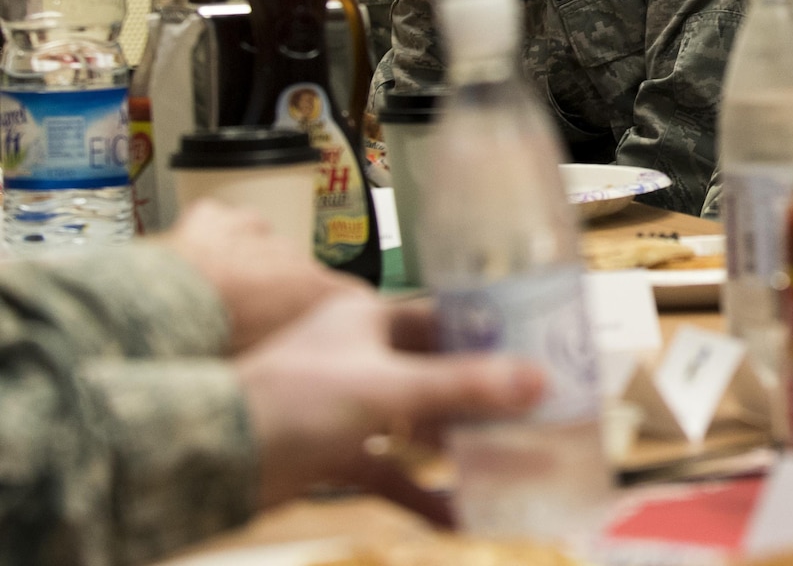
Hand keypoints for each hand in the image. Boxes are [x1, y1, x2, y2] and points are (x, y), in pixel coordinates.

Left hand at [165, 200, 360, 352]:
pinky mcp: (214, 218)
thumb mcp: (267, 369)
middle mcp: (293, 255)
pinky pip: (224, 224)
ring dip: (248, 268)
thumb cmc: (213, 345)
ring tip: (217, 299)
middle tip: (250, 327)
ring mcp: (254, 231)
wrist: (158, 309)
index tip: (327, 333)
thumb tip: (294, 375)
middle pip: (300, 276)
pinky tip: (197, 264)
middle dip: (281, 296)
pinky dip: (215, 240)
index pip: (354, 299)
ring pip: (263, 248)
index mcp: (314, 292)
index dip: (341, 317)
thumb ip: (295, 358)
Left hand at [236, 291, 544, 518]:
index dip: (492, 333)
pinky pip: (392, 472)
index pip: (445, 317)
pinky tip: (462, 516)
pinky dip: (422, 492)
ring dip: (458, 448)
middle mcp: (363, 357)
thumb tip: (539, 379)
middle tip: (538, 413)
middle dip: (485, 399)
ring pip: (419, 426)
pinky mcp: (336, 454)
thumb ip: (462, 387)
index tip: (541, 349)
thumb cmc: (295, 403)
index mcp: (370, 319)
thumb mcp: (388, 389)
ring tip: (511, 465)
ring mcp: (349, 409)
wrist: (211, 461)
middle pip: (439, 374)